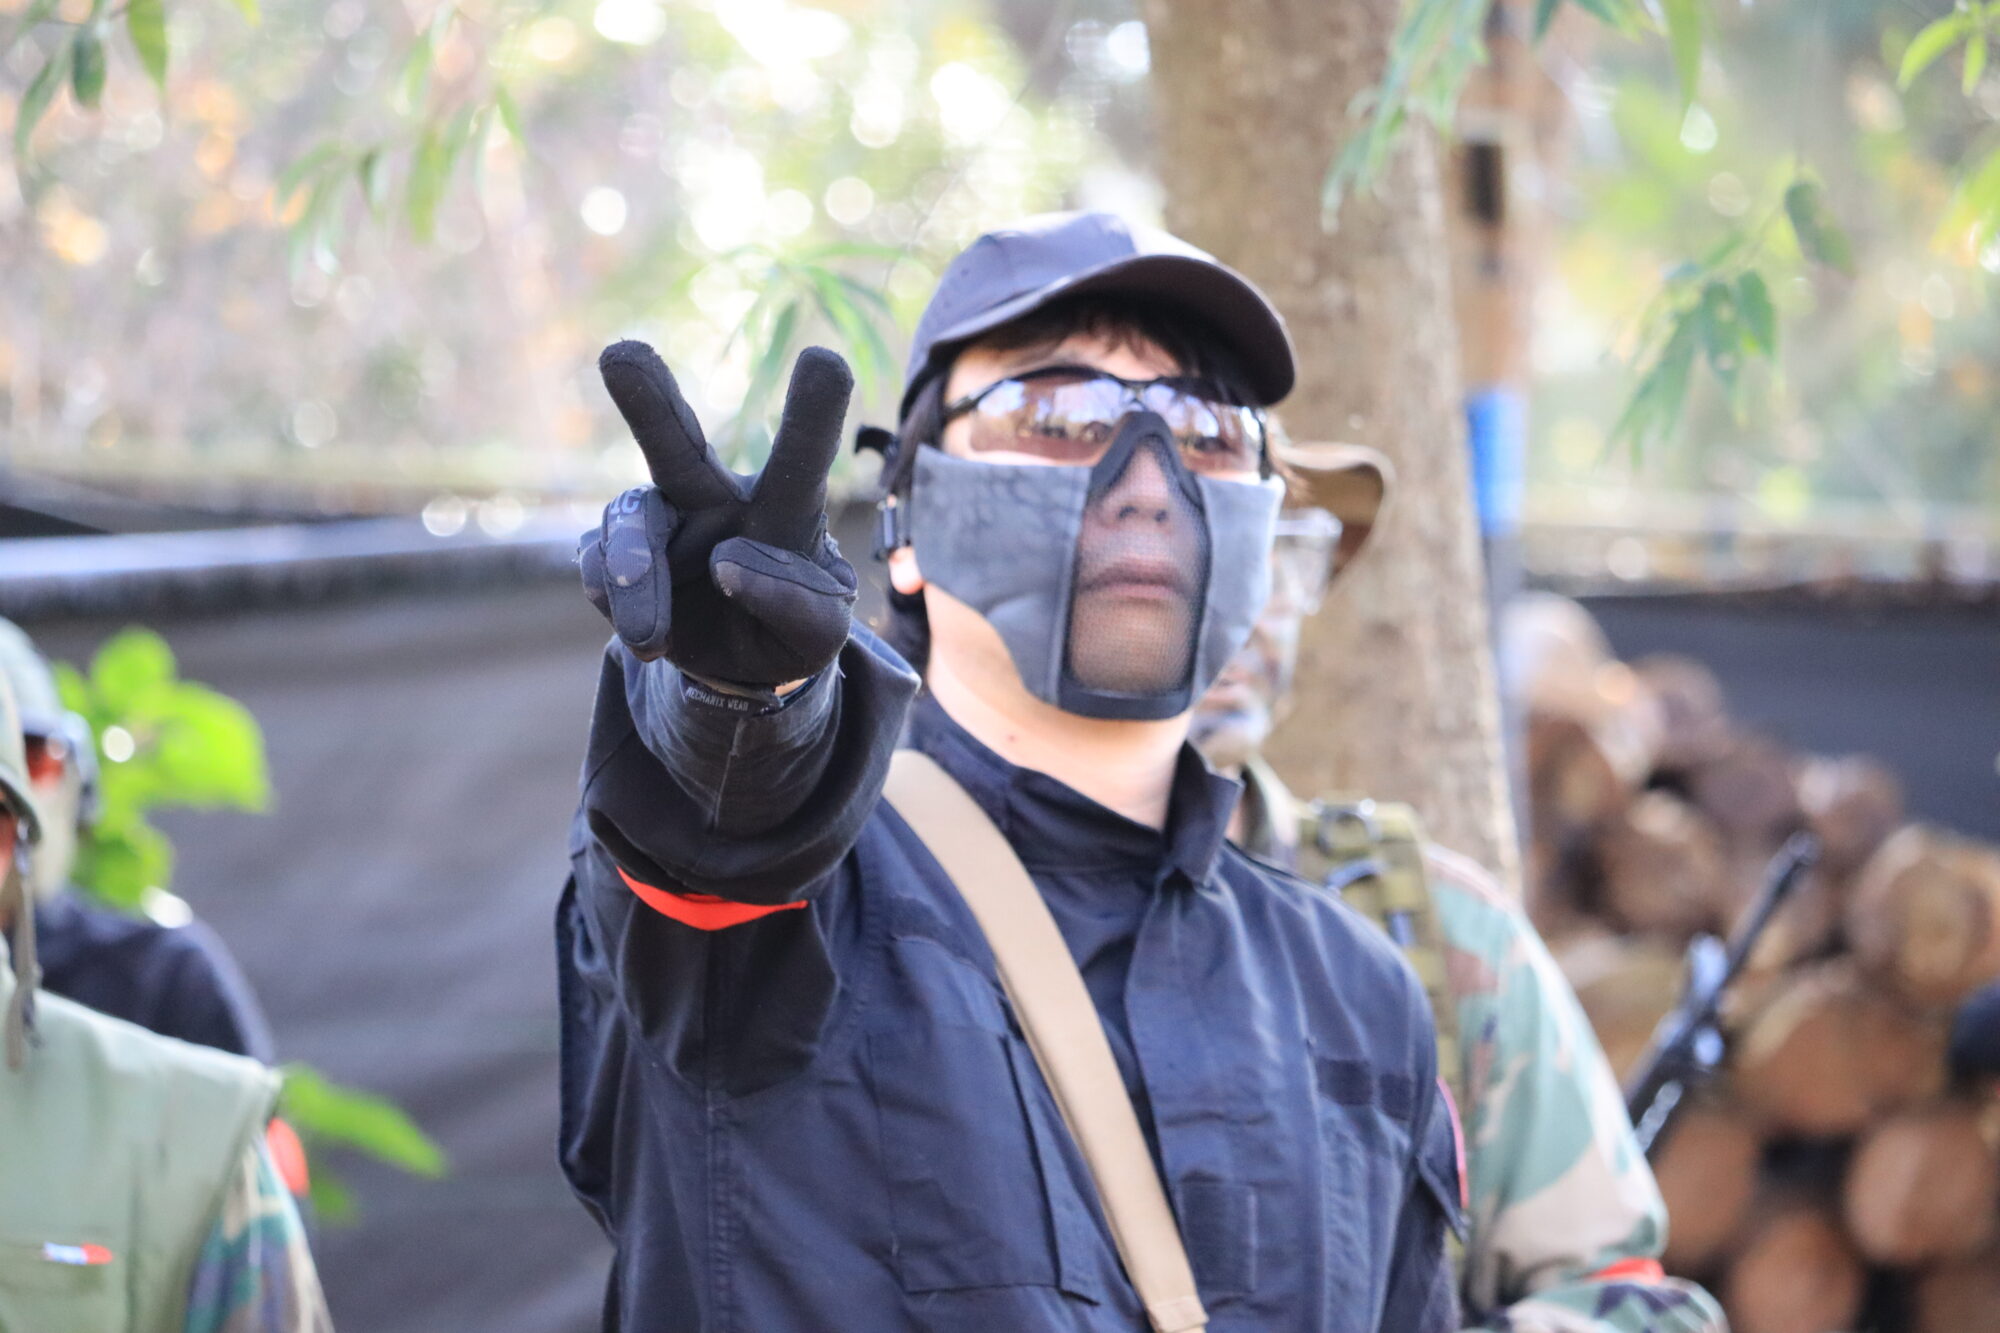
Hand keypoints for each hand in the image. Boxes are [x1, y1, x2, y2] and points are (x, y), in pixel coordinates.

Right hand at [579, 340, 857, 689]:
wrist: (742, 666)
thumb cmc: (792, 630)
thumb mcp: (821, 633)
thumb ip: (797, 602)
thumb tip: (728, 562)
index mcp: (782, 507)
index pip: (801, 459)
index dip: (813, 413)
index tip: (825, 359)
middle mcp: (715, 498)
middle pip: (679, 442)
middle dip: (651, 400)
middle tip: (620, 354)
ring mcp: (660, 522)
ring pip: (630, 519)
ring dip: (636, 575)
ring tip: (652, 639)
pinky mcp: (615, 556)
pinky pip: (596, 563)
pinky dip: (615, 601)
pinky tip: (646, 635)